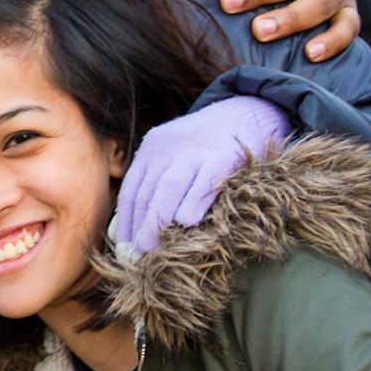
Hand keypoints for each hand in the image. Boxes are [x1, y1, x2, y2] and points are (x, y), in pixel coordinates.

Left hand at [113, 96, 288, 253]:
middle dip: (139, 228)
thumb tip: (125, 232)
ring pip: (170, 187)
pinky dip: (193, 203)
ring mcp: (197, 150)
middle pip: (147, 191)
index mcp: (152, 147)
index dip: (126, 222)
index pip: (131, 189)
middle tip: (138, 258)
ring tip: (154, 250)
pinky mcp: (225, 156)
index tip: (123, 250)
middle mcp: (169, 147)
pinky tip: (187, 224)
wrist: (248, 112)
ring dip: (159, 221)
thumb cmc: (208, 148)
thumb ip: (154, 186)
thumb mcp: (175, 157)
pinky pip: (204, 182)